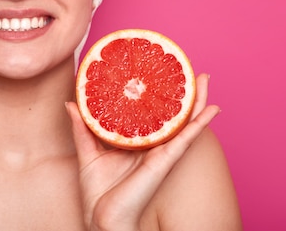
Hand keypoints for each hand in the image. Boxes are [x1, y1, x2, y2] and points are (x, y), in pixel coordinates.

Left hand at [66, 73, 218, 230]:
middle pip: (169, 114)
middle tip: (188, 68)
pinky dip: (200, 123)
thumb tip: (72, 103)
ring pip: (183, 121)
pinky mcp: (164, 160)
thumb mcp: (87, 152)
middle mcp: (150, 145)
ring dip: (197, 100)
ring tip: (206, 79)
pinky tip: (214, 110)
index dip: (155, 94)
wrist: (103, 219)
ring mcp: (160, 152)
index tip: (158, 72)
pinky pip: (186, 138)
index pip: (148, 113)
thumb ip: (82, 127)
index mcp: (134, 142)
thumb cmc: (98, 192)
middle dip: (179, 92)